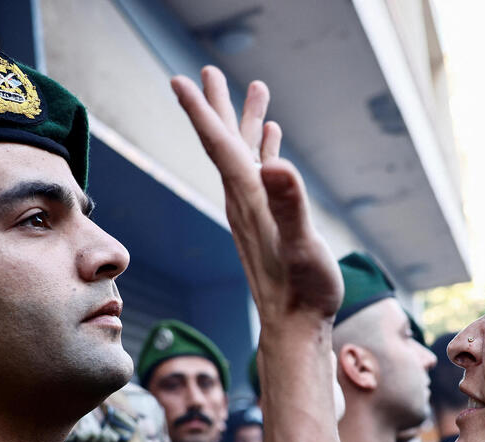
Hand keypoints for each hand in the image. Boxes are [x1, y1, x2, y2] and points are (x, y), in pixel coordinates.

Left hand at [171, 67, 343, 328]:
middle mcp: (245, 201)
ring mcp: (256, 212)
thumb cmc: (303, 290)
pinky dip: (265, 153)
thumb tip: (275, 163)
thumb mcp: (302, 244)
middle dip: (219, 105)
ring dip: (247, 124)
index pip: (220, 145)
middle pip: (225, 143)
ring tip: (256, 92)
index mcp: (249, 198)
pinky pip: (262, 177)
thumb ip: (290, 203)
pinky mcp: (268, 223)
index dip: (201, 110)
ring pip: (245, 156)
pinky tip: (273, 145)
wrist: (295, 327)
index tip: (180, 79)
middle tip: (210, 71)